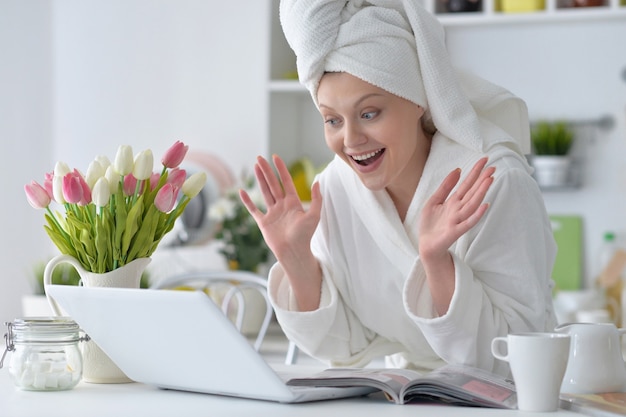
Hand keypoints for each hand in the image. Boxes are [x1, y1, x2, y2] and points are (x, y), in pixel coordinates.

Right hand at [239, 154, 321, 268]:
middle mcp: (282, 206)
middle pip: (273, 184)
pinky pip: (254, 210)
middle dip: (267, 171)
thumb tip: (317, 182)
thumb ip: (316, 199)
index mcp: (293, 203)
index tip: (275, 157)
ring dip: (260, 180)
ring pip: (264, 192)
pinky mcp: (263, 223)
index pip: (286, 182)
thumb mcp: (314, 216)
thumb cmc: (305, 236)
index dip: (281, 169)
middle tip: (260, 158)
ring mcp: (272, 213)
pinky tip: (242, 192)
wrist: (293, 252)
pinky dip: (247, 201)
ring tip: (255, 167)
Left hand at [419, 157, 494, 261]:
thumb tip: (458, 169)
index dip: (475, 172)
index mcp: (454, 201)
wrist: (426, 244)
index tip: (485, 159)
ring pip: (472, 204)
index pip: (467, 184)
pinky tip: (485, 205)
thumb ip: (446, 186)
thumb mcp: (435, 200)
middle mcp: (458, 209)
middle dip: (482, 179)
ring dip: (481, 192)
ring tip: (490, 179)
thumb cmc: (431, 224)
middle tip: (493, 167)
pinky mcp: (455, 231)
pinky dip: (476, 215)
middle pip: (472, 192)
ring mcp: (458, 220)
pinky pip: (468, 223)